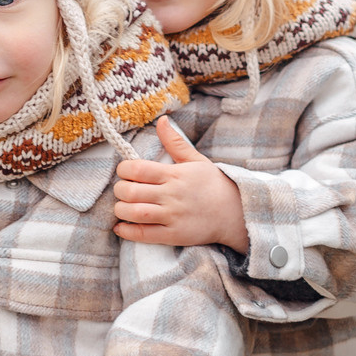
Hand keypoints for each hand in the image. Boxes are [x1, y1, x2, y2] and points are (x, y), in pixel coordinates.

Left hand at [113, 117, 247, 249]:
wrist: (236, 212)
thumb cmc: (214, 184)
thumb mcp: (196, 159)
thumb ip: (175, 142)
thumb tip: (161, 120)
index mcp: (174, 174)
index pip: (137, 169)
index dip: (124, 169)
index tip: (125, 172)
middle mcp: (171, 195)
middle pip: (131, 191)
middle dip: (119, 190)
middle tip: (123, 190)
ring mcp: (172, 216)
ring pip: (134, 213)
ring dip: (121, 210)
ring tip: (123, 207)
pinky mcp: (174, 235)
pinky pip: (144, 234)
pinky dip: (127, 231)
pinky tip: (121, 226)